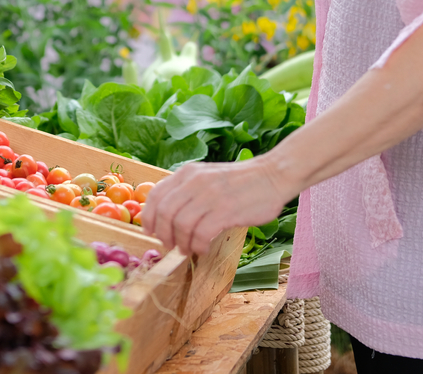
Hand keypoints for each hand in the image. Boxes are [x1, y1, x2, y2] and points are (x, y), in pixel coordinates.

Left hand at [140, 158, 291, 256]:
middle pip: (164, 212)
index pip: (156, 195)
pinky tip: (203, 248)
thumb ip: (187, 191)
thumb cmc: (240, 182)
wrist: (273, 175)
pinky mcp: (225, 210)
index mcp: (187, 173)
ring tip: (188, 249)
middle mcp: (194, 181)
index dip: (149, 217)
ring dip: (181, 242)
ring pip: (180, 224)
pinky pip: (201, 233)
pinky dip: (198, 245)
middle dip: (163, 234)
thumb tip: (167, 217)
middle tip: (170, 245)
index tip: (151, 232)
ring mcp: (210, 195)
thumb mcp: (207, 177)